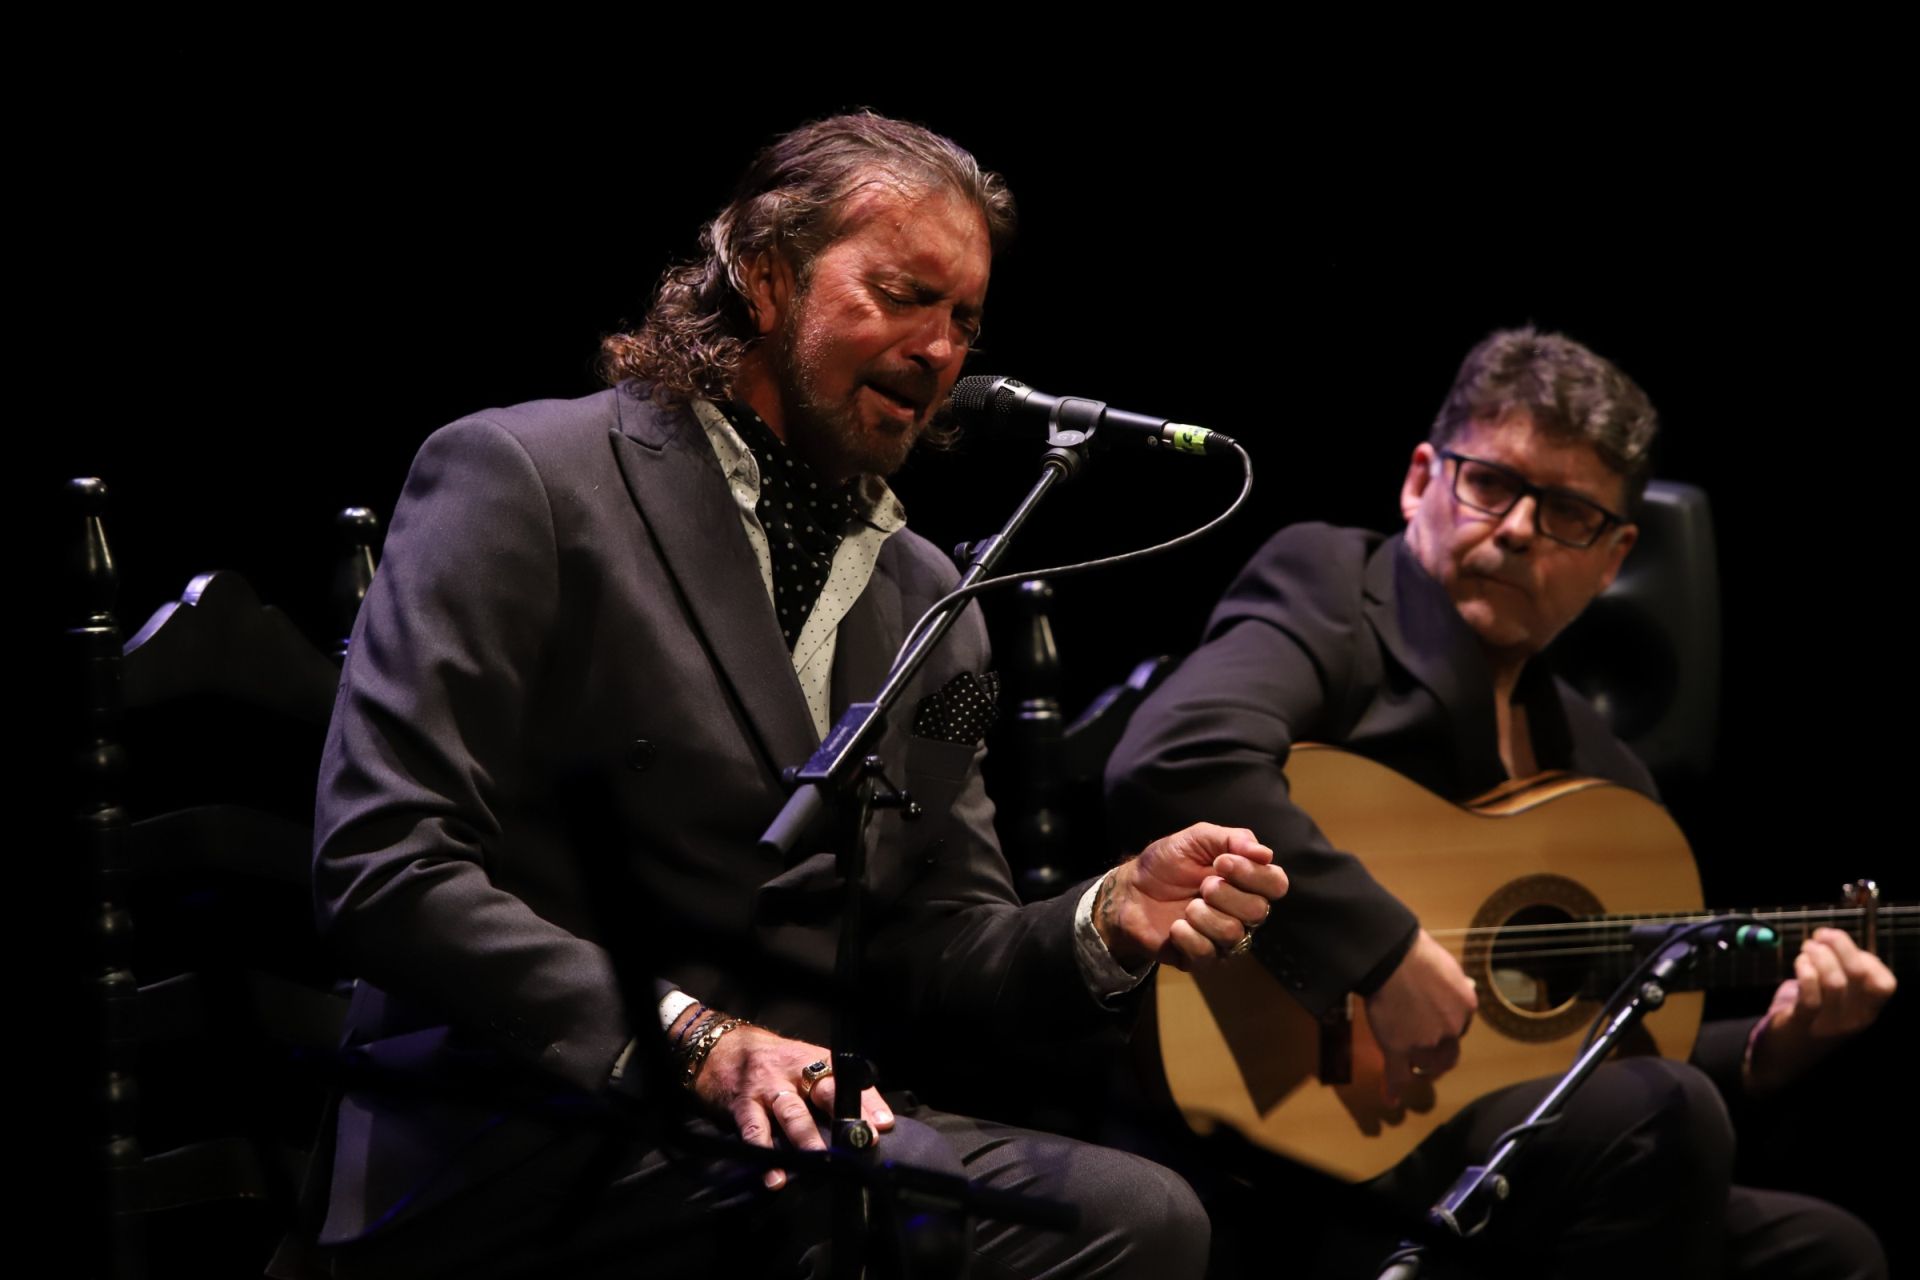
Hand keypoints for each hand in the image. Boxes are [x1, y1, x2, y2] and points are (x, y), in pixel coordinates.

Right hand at [686, 1021, 893, 1188]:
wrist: (717, 1047)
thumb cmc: (769, 1061)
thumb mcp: (801, 1064)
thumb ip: (829, 1088)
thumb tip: (868, 1121)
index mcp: (813, 1061)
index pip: (847, 1080)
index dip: (867, 1101)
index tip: (884, 1125)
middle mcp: (793, 1072)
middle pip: (824, 1092)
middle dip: (843, 1119)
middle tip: (859, 1143)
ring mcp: (767, 1088)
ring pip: (792, 1113)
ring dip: (807, 1139)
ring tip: (821, 1163)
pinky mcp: (742, 1105)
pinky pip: (754, 1131)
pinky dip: (765, 1155)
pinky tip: (774, 1177)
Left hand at [1098, 823, 1287, 970]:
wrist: (1129, 891)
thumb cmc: (1166, 865)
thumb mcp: (1195, 839)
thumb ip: (1232, 839)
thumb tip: (1265, 853)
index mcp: (1247, 882)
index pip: (1276, 884)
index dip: (1253, 874)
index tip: (1221, 862)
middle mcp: (1242, 912)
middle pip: (1258, 911)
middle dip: (1224, 894)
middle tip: (1201, 885)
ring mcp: (1224, 939)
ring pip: (1233, 933)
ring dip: (1203, 914)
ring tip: (1186, 906)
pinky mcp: (1203, 959)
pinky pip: (1208, 954)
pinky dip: (1188, 936)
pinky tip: (1176, 927)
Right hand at [1364, 929, 1477, 1102]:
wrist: (1390, 956)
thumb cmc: (1416, 952)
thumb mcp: (1446, 965)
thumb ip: (1452, 983)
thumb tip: (1456, 987)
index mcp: (1465, 1007)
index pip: (1459, 1025)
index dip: (1445, 1025)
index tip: (1435, 1021)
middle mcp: (1450, 1030)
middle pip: (1447, 1054)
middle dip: (1439, 1057)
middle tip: (1427, 1054)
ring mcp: (1424, 1042)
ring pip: (1424, 1065)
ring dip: (1418, 1067)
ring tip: (1408, 1068)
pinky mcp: (1397, 1048)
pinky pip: (1397, 1075)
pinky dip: (1394, 1089)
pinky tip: (1391, 1100)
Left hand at [1746, 927, 1896, 1095]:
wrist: (1783, 1058)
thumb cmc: (1811, 1019)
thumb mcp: (1836, 1002)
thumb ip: (1842, 976)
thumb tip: (1834, 942)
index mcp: (1866, 1012)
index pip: (1884, 984)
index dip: (1866, 957)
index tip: (1843, 947)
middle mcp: (1853, 1019)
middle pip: (1859, 975)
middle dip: (1841, 946)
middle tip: (1821, 936)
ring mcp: (1829, 1024)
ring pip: (1835, 982)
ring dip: (1819, 956)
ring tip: (1807, 949)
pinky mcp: (1802, 1024)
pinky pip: (1810, 997)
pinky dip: (1805, 973)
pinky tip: (1799, 963)